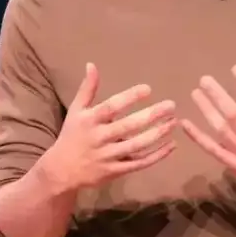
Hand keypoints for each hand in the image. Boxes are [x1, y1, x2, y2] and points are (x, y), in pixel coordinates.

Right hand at [40, 63, 176, 192]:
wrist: (62, 171)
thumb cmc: (72, 135)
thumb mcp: (76, 110)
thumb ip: (87, 89)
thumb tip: (91, 64)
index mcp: (90, 120)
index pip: (111, 107)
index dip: (129, 98)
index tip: (148, 89)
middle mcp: (99, 138)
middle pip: (128, 127)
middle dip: (151, 116)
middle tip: (171, 105)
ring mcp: (108, 156)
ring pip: (137, 146)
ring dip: (157, 135)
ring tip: (173, 122)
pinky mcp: (116, 171)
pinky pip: (139, 163)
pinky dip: (157, 155)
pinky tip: (171, 145)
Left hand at [181, 64, 235, 208]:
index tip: (235, 68)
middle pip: (234, 114)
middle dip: (218, 96)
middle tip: (204, 79)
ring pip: (221, 130)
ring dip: (207, 111)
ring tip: (195, 94)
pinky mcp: (234, 164)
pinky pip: (213, 150)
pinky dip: (198, 138)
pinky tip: (185, 124)